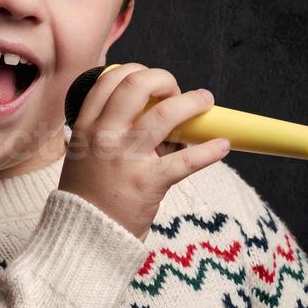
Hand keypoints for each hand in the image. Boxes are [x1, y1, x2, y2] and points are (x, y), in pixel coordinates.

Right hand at [59, 64, 230, 240]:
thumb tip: (157, 112)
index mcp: (86, 126)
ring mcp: (125, 158)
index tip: (153, 82)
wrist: (85, 236)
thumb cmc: (90, 194)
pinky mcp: (148, 183)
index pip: (111, 79)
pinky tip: (222, 145)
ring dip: (193, 102)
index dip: (138, 71)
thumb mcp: (87, 153)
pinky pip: (186, 160)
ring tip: (206, 102)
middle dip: (164, 79)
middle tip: (176, 90)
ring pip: (165, 113)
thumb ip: (111, 129)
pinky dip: (209, 150)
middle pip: (137, 85)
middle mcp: (104, 136)